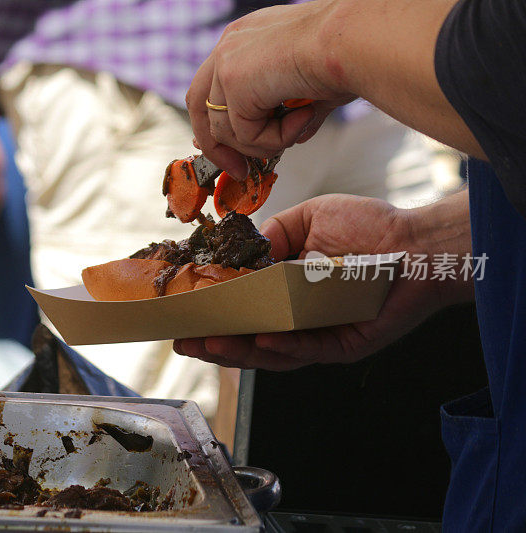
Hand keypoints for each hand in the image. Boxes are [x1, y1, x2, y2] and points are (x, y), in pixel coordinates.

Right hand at [173, 193, 472, 369]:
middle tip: (182, 341)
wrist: (418, 241)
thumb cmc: (369, 228)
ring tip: (209, 343)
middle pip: (248, 340)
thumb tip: (239, 252)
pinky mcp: (345, 345)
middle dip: (214, 343)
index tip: (181, 314)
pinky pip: (309, 349)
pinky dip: (284, 345)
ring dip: (239, 350)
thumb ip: (273, 234)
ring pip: (273, 353)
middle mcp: (298, 321)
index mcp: (285, 294)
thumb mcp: (308, 219)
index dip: (213, 314)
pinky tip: (261, 338)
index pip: (242, 310)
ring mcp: (320, 337)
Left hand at [186, 3, 353, 179]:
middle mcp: (230, 45)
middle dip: (217, 147)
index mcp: (245, 40)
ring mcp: (227, 63)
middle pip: (199, 107)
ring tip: (301, 125)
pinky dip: (275, 139)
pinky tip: (302, 117)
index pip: (211, 88)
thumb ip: (291, 112)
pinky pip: (245, 135)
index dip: (215, 123)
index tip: (230, 152)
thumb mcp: (310, 88)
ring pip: (226, 130)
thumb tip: (291, 138)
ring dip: (264, 143)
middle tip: (239, 171)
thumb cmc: (347, 54)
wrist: (356, 41)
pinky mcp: (233, 81)